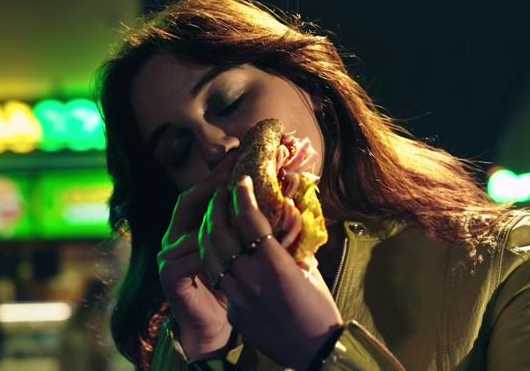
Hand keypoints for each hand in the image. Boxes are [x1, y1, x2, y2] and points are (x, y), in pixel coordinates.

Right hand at [157, 153, 238, 359]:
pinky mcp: (171, 273)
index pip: (203, 193)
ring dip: (220, 214)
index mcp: (191, 227)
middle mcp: (176, 236)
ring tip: (241, 199)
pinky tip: (234, 239)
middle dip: (214, 184)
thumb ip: (253, 228)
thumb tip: (287, 200)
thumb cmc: (234, 288)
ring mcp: (169, 254)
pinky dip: (214, 246)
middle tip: (237, 169)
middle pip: (192, 200)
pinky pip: (193, 253)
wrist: (214, 328)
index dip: (218, 175)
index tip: (239, 156)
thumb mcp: (245, 252)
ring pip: (196, 226)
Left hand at [199, 176, 343, 369]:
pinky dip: (213, 254)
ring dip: (209, 228)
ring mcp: (238, 296)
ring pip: (209, 253)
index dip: (242, 195)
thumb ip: (292, 241)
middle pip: (220, 232)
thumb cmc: (320, 306)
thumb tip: (285, 212)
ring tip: (215, 213)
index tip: (241, 179)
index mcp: (275, 265)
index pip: (249, 220)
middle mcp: (251, 279)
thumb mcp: (309, 267)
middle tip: (223, 192)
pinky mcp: (233, 309)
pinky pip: (216, 274)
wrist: (315, 350)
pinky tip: (219, 244)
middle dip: (218, 206)